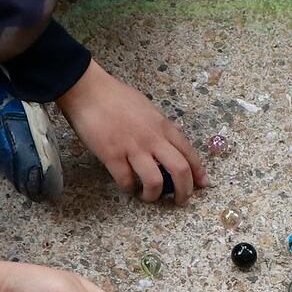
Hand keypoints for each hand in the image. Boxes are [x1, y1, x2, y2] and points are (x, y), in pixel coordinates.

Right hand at [57, 62, 208, 202]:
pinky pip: (126, 181)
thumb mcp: (148, 109)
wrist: (88, 90)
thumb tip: (169, 143)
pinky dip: (129, 189)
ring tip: (148, 196)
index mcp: (163, 126)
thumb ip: (160, 128)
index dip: (199, 172)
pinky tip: (127, 187)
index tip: (202, 184)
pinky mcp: (112, 156)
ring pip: (154, 182)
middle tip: (180, 201)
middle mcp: (153, 138)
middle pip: (180, 170)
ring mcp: (133, 148)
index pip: (189, 152)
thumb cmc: (116, 97)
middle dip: (184, 191)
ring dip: (154, 196)